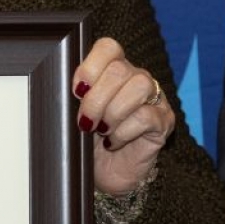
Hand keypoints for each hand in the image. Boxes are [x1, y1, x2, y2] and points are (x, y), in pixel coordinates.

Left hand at [74, 36, 174, 196]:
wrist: (106, 176)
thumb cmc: (90, 144)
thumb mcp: (76, 117)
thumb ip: (74, 98)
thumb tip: (60, 90)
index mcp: (113, 71)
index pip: (109, 47)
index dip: (90, 67)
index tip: (76, 92)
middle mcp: (137, 79)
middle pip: (120, 69)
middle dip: (96, 99)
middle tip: (85, 123)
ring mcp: (155, 99)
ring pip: (138, 86)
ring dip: (113, 112)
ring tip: (102, 132)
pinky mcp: (164, 122)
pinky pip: (146, 116)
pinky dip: (123, 132)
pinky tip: (113, 143)